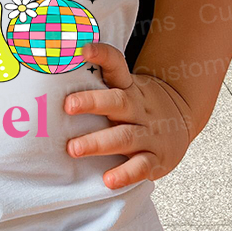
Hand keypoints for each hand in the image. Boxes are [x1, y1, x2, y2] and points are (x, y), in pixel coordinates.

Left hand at [64, 41, 194, 189]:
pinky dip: (125, 174)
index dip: (101, 55)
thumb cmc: (137, 104)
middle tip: (67, 106)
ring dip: (98, 143)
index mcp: (128, 87)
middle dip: (92, 103)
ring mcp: (148, 133)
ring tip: (74, 148)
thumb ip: (97, 82)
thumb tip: (50, 78)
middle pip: (117, 101)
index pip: (116, 65)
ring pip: (124, 136)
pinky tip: (108, 180)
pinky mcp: (156, 159)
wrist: (181, 119)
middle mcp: (138, 108)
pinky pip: (141, 167)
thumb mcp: (124, 87)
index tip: (83, 49)